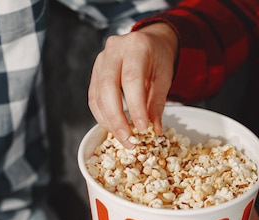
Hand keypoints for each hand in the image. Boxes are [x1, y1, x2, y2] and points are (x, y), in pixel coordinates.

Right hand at [88, 22, 178, 142]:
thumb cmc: (159, 59)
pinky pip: (93, 97)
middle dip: (116, 117)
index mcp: (136, 46)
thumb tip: (154, 130)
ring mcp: (101, 60)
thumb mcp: (165, 77)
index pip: (132, 79)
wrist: (149, 42)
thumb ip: (157, 102)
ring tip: (122, 138)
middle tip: (128, 138)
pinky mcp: (95, 72)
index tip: (142, 128)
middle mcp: (114, 50)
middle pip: (107, 87)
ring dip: (108, 120)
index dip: (135, 107)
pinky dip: (102, 115)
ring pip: (97, 94)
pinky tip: (113, 128)